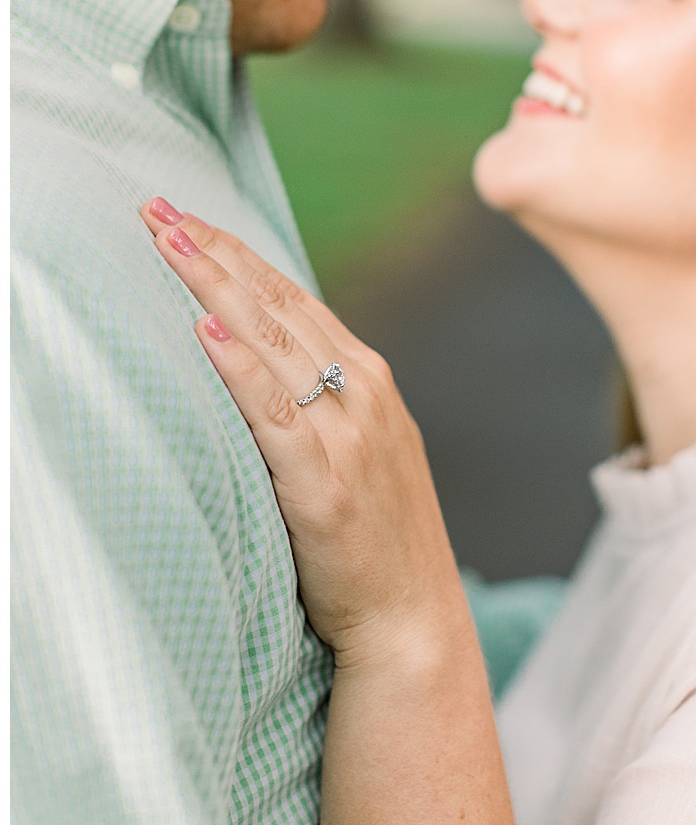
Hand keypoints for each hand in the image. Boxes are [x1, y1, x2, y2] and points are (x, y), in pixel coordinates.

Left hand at [140, 200, 463, 665]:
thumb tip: (251, 363)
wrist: (411, 619)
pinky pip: (275, 412)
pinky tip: (206, 328)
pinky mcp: (324, 483)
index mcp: (370, 382)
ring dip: (215, 285)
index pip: (292, 299)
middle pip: (277, 305)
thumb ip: (317, 404)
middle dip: (214, 250)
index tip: (184, 216)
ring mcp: (348, 436)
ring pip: (273, 342)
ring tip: (165, 242)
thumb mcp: (356, 453)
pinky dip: (240, 365)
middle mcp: (364, 394)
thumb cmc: (374, 542)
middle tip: (155, 206)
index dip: (236, 253)